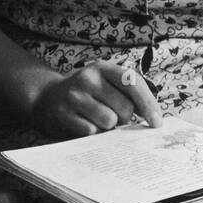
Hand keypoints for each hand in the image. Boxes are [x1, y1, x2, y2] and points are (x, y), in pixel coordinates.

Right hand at [32, 61, 164, 136]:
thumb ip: (128, 94)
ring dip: (109, 127)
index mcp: (102, 68)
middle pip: (124, 108)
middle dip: (125, 119)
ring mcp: (73, 96)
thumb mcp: (104, 84)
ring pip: (109, 121)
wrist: (46, 99)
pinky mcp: (63, 115)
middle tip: (114, 117)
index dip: (148, 103)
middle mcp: (87, 79)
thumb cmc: (86, 95)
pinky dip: (93, 134)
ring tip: (98, 120)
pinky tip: (85, 125)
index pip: (132, 82)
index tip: (156, 122)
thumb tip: (153, 118)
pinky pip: (92, 132)